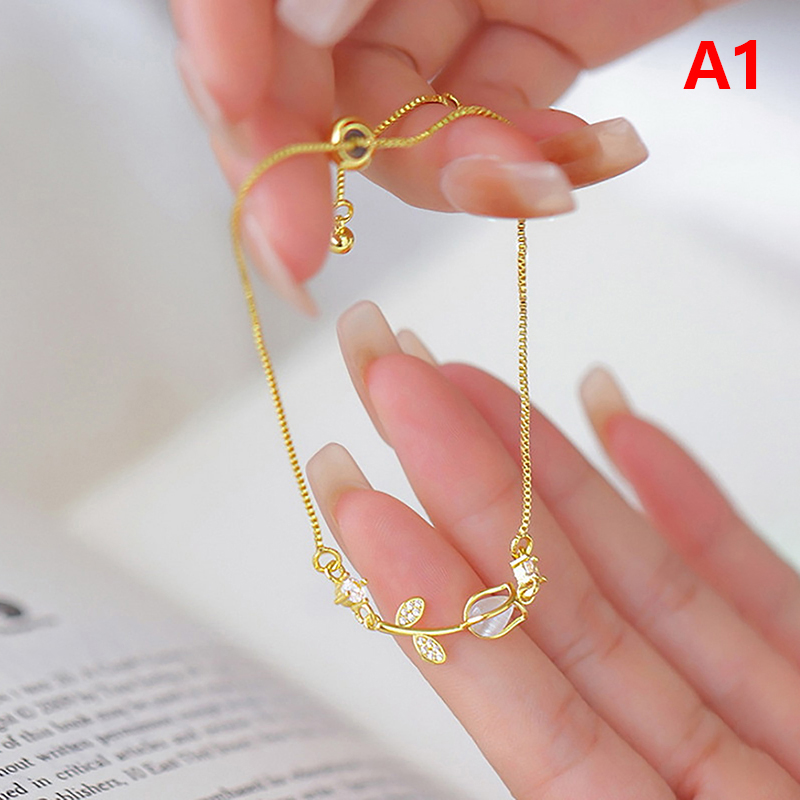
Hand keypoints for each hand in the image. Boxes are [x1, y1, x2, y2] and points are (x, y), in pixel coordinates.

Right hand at [166, 0, 730, 313]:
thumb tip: (306, 22)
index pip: (241, 2)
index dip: (223, 58)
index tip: (231, 114)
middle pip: (302, 89)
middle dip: (304, 171)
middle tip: (297, 252)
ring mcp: (445, 21)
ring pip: (399, 136)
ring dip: (459, 175)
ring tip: (539, 177)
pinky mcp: (517, 65)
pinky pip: (493, 140)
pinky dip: (530, 168)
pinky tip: (589, 154)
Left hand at [306, 301, 799, 798]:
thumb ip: (597, 791)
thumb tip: (544, 760)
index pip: (531, 710)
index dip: (440, 601)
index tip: (360, 502)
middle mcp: (711, 783)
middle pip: (565, 617)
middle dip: (469, 490)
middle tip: (388, 390)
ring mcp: (769, 725)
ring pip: (638, 582)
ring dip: (550, 475)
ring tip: (469, 388)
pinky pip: (745, 581)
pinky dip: (682, 502)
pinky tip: (618, 428)